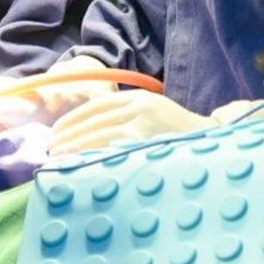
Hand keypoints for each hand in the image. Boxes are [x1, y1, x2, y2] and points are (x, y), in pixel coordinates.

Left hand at [49, 91, 216, 154]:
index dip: (73, 119)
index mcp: (138, 99)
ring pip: (99, 136)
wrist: (212, 143)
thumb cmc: (178, 133)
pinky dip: (94, 157)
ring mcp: (143, 127)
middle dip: (69, 134)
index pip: (96, 106)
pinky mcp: (147, 145)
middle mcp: (139, 108)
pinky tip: (81, 164)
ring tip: (58, 157)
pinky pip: (113, 151)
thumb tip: (90, 129)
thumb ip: (127, 116)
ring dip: (75, 146)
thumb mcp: (153, 113)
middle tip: (51, 148)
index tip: (56, 132)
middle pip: (93, 121)